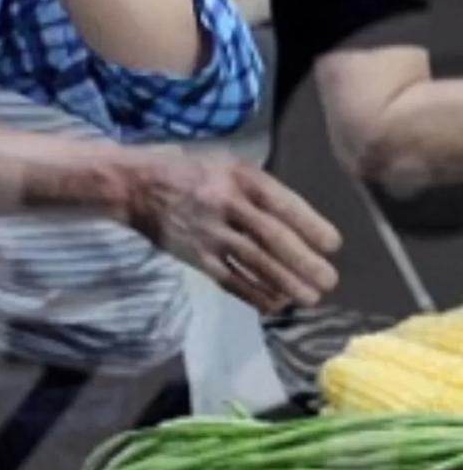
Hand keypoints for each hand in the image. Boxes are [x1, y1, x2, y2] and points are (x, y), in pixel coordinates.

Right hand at [126, 150, 339, 311]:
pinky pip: (229, 279)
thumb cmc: (190, 171)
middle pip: (270, 237)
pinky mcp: (195, 256)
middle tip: (329, 280)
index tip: (333, 245)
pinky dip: (253, 294)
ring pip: (253, 262)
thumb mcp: (227, 164)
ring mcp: (209, 233)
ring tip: (309, 298)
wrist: (136, 185)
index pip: (280, 202)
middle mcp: (225, 204)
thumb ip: (258, 188)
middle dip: (302, 261)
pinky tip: (274, 305)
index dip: (309, 225)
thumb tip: (297, 221)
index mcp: (238, 177)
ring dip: (284, 283)